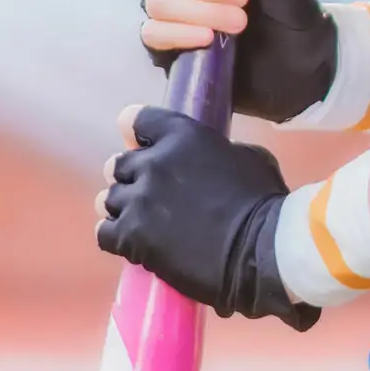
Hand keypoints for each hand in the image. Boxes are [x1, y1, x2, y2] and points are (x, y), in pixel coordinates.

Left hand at [96, 105, 318, 329]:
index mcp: (182, 135)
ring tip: (141, 223)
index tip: (141, 143)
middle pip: (118, 164)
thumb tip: (212, 160)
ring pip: (108, 200)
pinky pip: (105, 233)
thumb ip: (218, 152)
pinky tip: (132, 244)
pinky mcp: (130, 237)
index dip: (136, 132)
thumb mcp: (250, 158)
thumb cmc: (264, 202)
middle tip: (148, 195)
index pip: (137, 120)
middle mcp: (153, 163)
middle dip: (130, 177)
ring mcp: (138, 201)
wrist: (259, 250)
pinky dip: (116, 237)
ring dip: (122, 208)